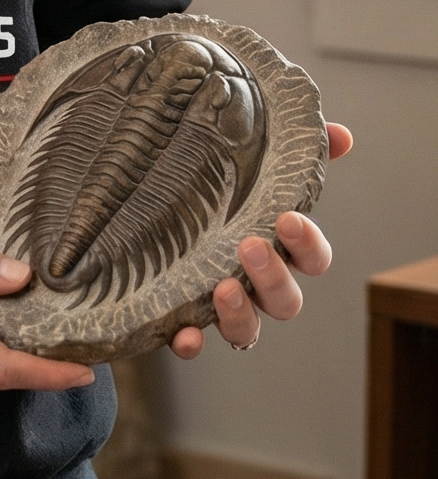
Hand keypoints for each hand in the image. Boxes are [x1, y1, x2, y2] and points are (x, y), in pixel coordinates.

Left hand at [171, 122, 353, 357]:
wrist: (139, 212)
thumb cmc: (211, 192)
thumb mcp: (246, 163)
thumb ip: (295, 150)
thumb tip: (339, 134)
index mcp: (277, 249)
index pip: (313, 257)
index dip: (307, 244)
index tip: (287, 219)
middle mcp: (256, 285)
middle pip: (286, 300)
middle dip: (273, 277)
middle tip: (250, 247)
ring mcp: (221, 308)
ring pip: (248, 330)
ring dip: (240, 314)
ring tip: (222, 289)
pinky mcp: (182, 321)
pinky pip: (193, 343)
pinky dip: (191, 344)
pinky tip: (184, 335)